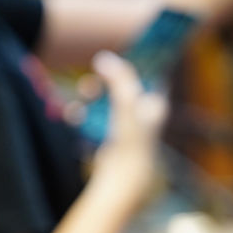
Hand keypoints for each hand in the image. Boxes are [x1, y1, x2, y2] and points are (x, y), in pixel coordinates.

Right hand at [87, 51, 166, 200]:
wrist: (122, 178)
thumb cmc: (131, 141)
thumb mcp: (127, 102)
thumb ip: (118, 77)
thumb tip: (103, 58)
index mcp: (156, 103)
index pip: (151, 73)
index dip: (138, 62)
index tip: (123, 54)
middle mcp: (144, 113)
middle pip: (124, 85)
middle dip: (105, 80)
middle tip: (94, 78)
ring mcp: (127, 125)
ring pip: (107, 100)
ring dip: (92, 96)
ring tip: (82, 97)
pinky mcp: (112, 136)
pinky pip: (97, 118)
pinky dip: (86, 115)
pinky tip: (76, 114)